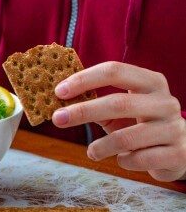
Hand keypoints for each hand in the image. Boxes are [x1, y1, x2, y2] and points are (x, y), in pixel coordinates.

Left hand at [52, 61, 185, 181]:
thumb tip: (58, 96)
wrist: (180, 150)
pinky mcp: (177, 154)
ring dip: (100, 146)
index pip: (114, 71)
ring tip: (91, 151)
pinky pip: (139, 159)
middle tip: (58, 119)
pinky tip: (121, 159)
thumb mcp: (122, 107)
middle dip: (83, 111)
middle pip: (118, 103)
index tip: (59, 91)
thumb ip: (95, 99)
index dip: (84, 79)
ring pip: (127, 138)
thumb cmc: (140, 123)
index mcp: (151, 82)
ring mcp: (173, 128)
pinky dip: (123, 161)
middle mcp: (165, 102)